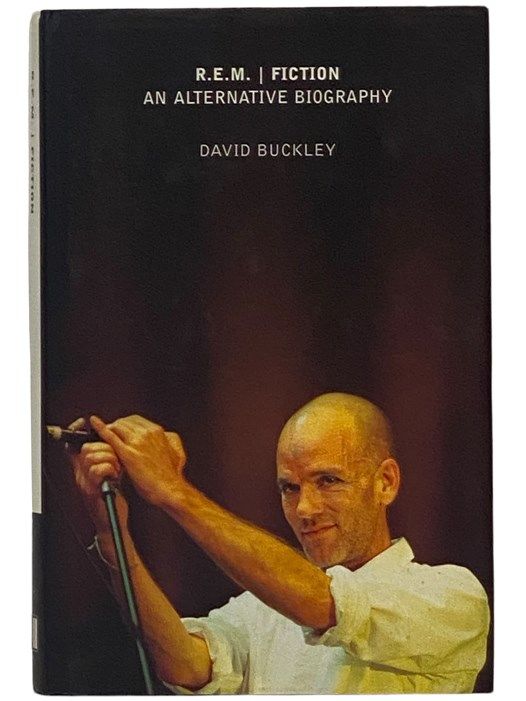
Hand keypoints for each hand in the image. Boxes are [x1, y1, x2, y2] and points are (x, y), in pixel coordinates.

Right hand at [67, 418, 128, 534]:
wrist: (112, 522)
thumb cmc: (112, 497)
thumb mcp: (109, 473)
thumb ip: (106, 458)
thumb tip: (110, 439)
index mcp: (83, 469)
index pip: (72, 446)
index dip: (77, 433)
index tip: (82, 423)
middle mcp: (80, 474)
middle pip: (85, 448)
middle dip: (105, 448)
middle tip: (116, 459)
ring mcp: (84, 482)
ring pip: (91, 456)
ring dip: (110, 459)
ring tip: (118, 469)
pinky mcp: (91, 490)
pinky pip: (98, 470)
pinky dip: (110, 469)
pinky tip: (116, 476)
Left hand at [89, 414, 186, 506]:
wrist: (168, 488)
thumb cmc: (170, 474)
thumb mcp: (176, 451)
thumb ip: (170, 440)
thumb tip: (166, 436)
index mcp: (157, 431)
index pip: (135, 419)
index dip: (125, 424)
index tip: (120, 430)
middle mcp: (147, 433)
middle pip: (124, 422)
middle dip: (115, 427)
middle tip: (109, 435)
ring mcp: (137, 442)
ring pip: (117, 427)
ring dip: (109, 430)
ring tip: (103, 438)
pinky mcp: (128, 453)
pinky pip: (111, 436)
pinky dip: (101, 428)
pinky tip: (94, 423)